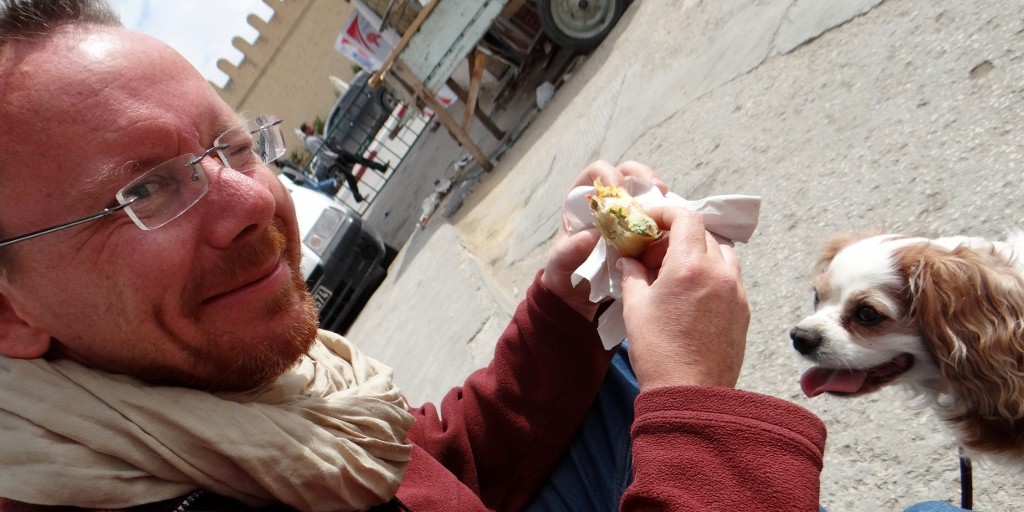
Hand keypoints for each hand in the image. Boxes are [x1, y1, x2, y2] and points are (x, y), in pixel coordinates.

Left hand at [541, 160, 667, 319]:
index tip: (621, 191)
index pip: (597, 173)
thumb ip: (568, 252)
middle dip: (643, 176)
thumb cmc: (565, 275)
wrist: (577, 296)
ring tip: (667, 204)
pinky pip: (653, 214)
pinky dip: (663, 215)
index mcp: (581, 202)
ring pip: (643, 191)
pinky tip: (670, 224)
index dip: (610, 177)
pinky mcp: (638, 228)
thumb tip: (592, 235)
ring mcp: (623, 213)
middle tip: (657, 190)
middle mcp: (604, 202)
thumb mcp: (560, 267)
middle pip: (626, 174)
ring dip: (657, 194)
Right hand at [618, 208, 748, 389]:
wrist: (691, 395)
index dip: (665, 212)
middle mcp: (720, 272)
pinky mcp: (743, 311)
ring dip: (699, 252)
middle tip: (654, 251)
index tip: (649, 220)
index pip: (685, 217)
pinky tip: (691, 294)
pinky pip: (730, 278)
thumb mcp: (635, 307)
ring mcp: (737, 292)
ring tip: (675, 271)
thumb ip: (632, 273)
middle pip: (704, 233)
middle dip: (678, 235)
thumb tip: (630, 259)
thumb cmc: (658, 351)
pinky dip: (712, 274)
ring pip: (722, 253)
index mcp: (691, 265)